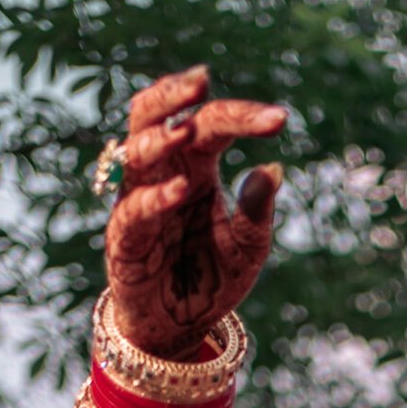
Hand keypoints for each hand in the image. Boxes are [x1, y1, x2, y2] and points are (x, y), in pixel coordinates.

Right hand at [105, 64, 286, 358]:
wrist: (181, 328)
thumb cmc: (212, 278)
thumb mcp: (248, 248)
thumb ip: (257, 212)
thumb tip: (272, 169)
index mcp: (195, 167)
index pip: (211, 124)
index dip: (243, 117)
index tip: (281, 120)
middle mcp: (162, 174)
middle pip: (153, 113)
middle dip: (174, 93)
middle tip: (202, 79)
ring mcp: (138, 201)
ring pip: (133, 150)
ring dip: (157, 137)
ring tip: (184, 132)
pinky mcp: (124, 239)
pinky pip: (133, 211)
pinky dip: (155, 199)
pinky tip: (181, 191)